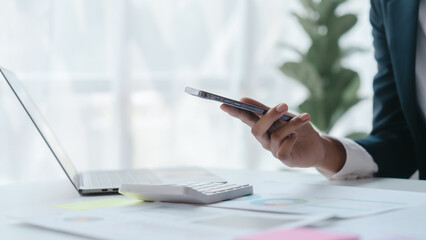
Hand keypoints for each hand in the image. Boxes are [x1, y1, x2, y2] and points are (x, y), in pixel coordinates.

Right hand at [220, 98, 345, 173]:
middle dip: (270, 116)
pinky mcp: (284, 159)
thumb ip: (265, 110)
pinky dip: (291, 140)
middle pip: (257, 130)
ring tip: (305, 118)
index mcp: (263, 127)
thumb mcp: (284, 116)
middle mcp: (265, 139)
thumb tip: (243, 99)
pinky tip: (297, 136)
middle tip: (284, 106)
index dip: (235, 112)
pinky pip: (282, 150)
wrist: (317, 146)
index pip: (245, 119)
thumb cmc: (299, 130)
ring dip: (292, 124)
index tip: (224, 104)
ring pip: (275, 136)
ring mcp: (273, 150)